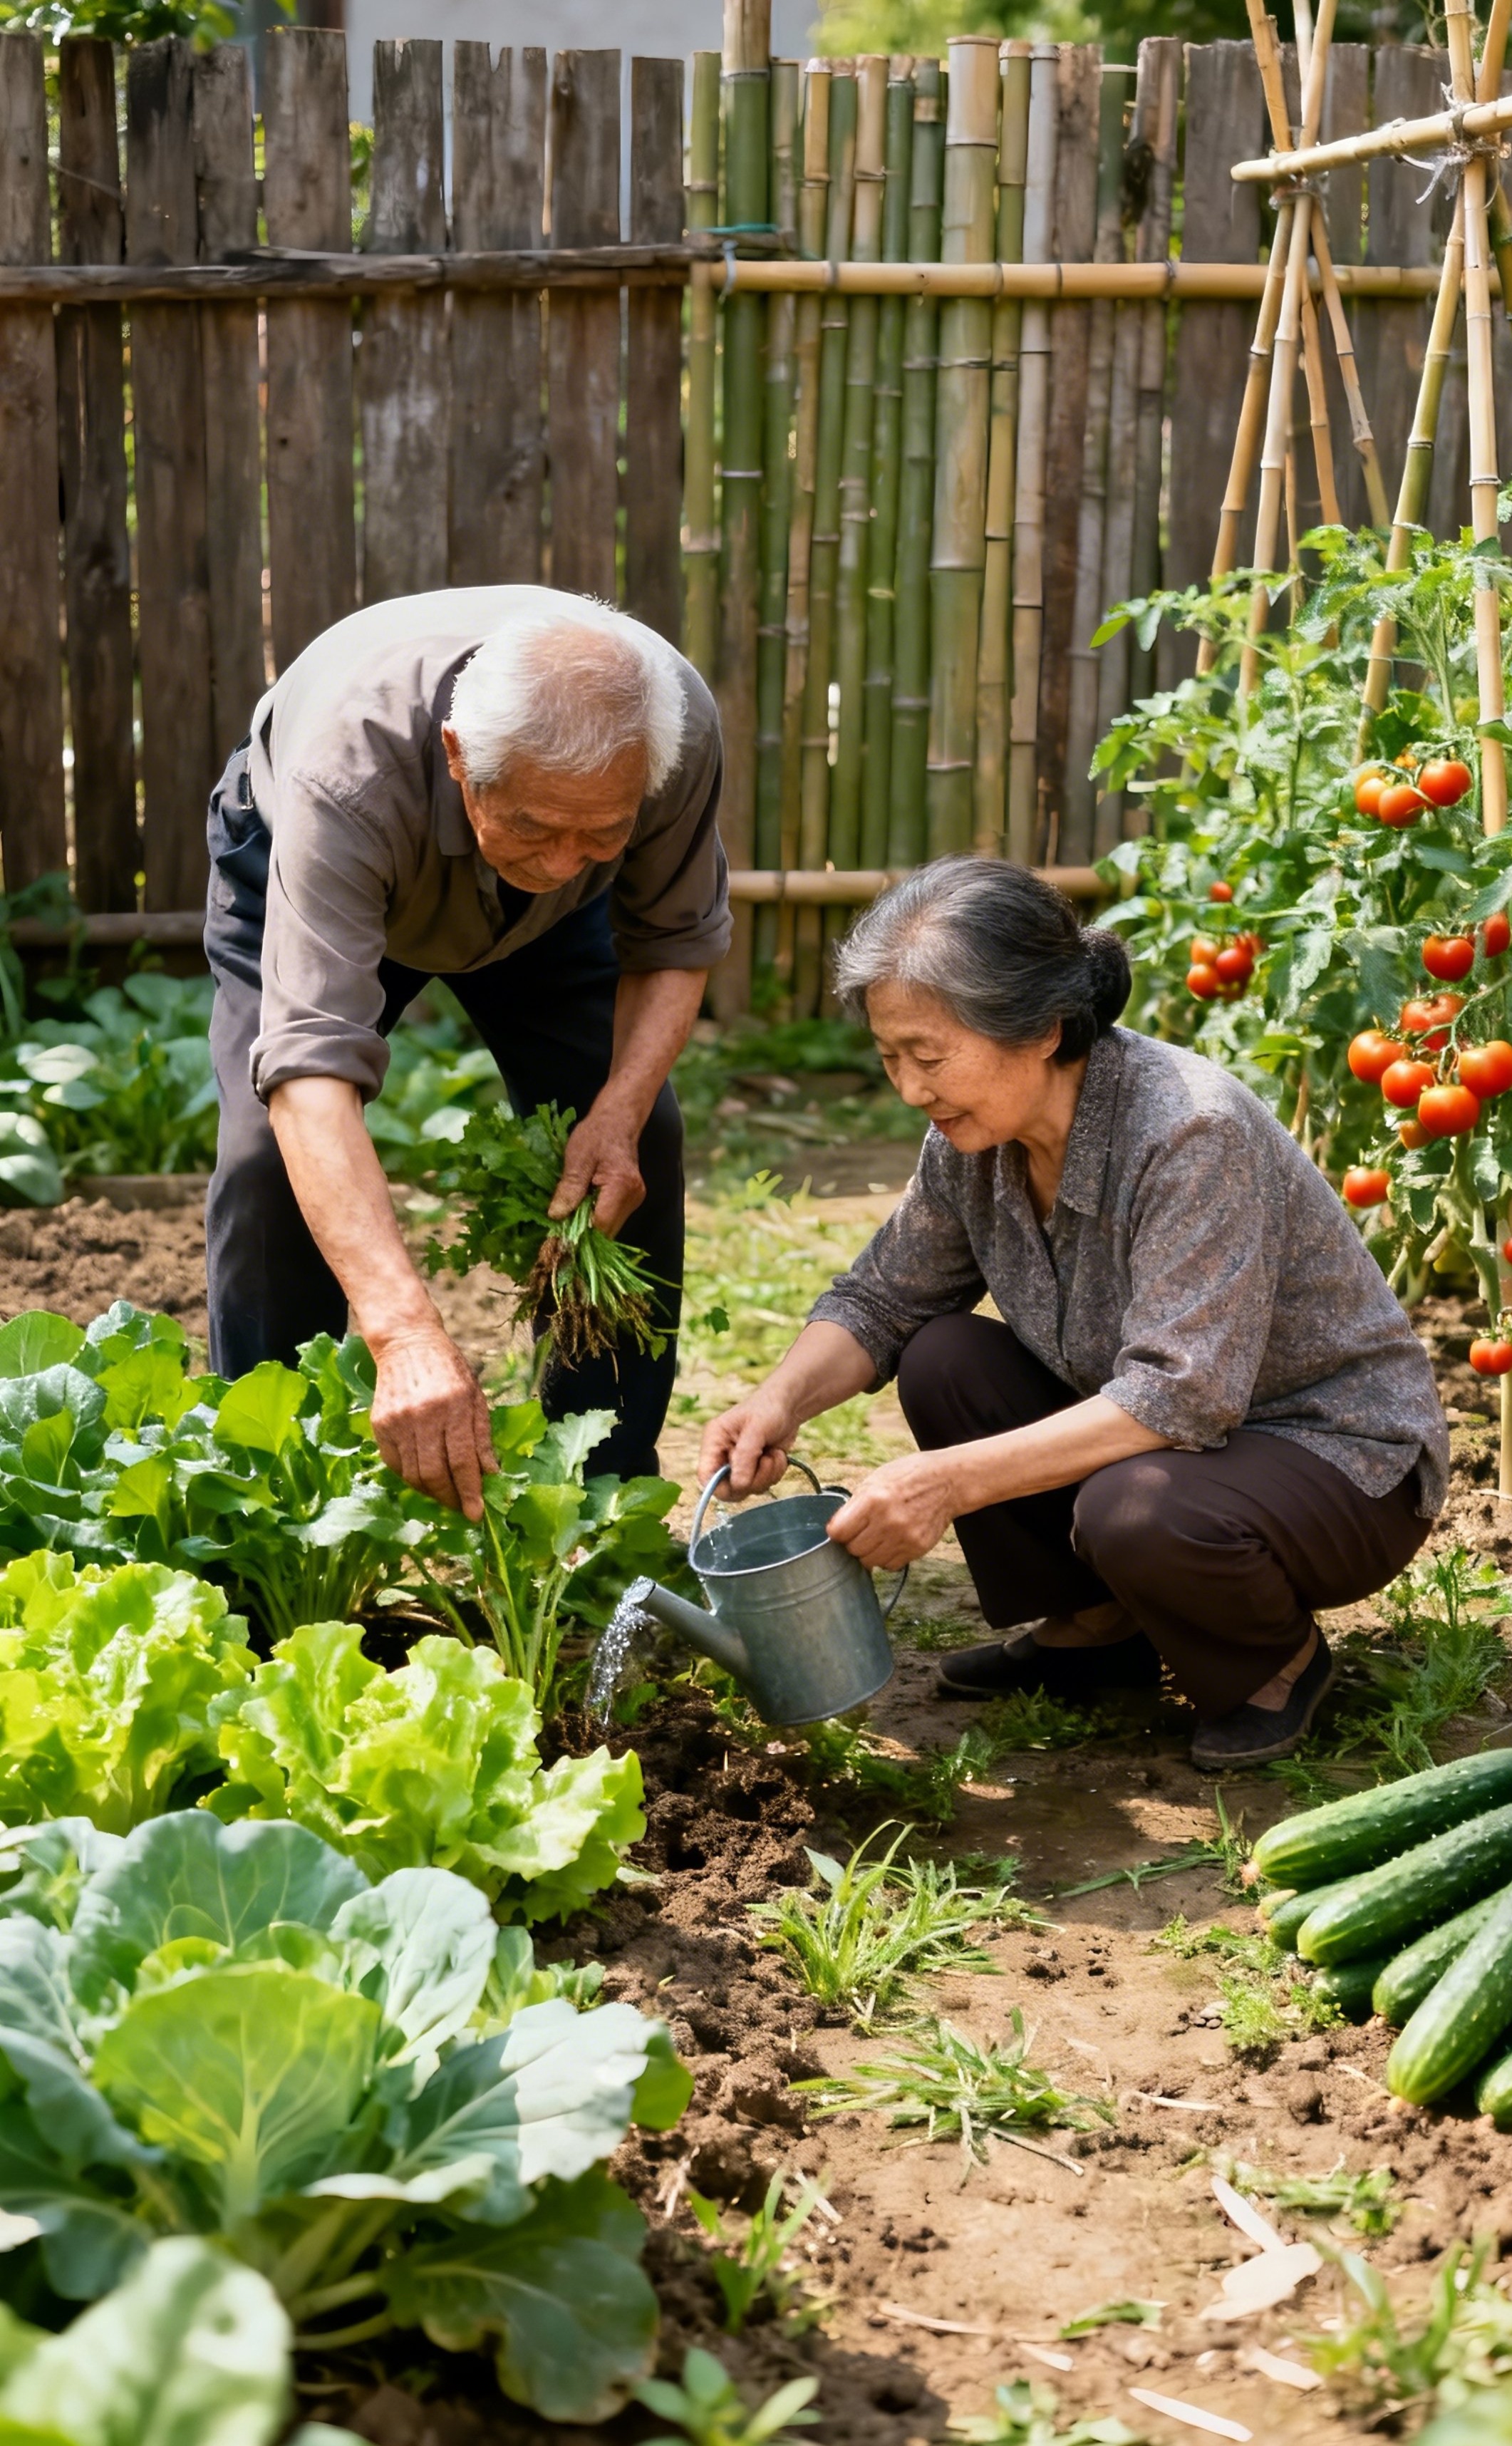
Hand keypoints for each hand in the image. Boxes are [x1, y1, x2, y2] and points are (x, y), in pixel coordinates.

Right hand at [369, 1325, 496, 1518]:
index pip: (462, 1461)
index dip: (470, 1492)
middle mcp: (424, 1415)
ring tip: (445, 1494)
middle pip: (434, 1473)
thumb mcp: (476, 1396)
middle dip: (449, 1498)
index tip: (476, 1514)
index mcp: (455, 1406)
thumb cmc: (449, 1369)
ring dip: (431, 1492)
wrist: (407, 1343)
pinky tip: (424, 1476)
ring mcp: (398, 1421)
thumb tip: (490, 1475)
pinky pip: (395, 1464)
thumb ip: (482, 1437)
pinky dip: (411, 1477)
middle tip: (461, 1507)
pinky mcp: (380, 1425)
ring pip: (413, 1474)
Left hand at [549, 1096, 644, 1235]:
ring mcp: (635, 1200)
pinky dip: (596, 1219)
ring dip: (589, 1227)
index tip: (557, 1234)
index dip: (578, 1232)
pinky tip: (583, 1208)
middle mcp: (634, 1197)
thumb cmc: (596, 1135)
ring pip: (609, 1229)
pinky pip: (611, 1220)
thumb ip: (569, 1188)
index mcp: (621, 1186)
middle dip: (583, 1233)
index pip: (600, 1224)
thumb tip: (556, 1216)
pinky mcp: (632, 1201)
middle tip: (560, 1226)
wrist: (618, 1122)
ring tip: (571, 1213)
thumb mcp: (577, 1158)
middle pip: (606, 1231)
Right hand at [699, 1389, 800, 1496]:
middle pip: (728, 1489)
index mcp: (714, 1441)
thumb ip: (745, 1457)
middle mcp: (723, 1455)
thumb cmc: (768, 1408)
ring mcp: (739, 1464)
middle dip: (752, 1480)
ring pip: (747, 1489)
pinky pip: (762, 1485)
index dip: (719, 1487)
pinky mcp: (755, 1469)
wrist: (789, 1406)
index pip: (705, 1475)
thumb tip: (738, 1485)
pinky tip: (777, 1455)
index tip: (742, 1484)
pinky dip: (774, 1473)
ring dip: (766, 1475)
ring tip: (774, 1454)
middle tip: (766, 1461)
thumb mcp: (756, 1429)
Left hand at [825, 1453, 954, 1570]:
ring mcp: (904, 1538)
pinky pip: (890, 1565)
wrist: (949, 1481)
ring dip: (869, 1552)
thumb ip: (856, 1504)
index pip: (838, 1533)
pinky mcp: (917, 1549)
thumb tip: (837, 1527)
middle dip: (853, 1542)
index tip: (842, 1528)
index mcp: (873, 1500)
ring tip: (878, 1536)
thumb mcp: (877, 1479)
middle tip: (862, 1531)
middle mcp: (887, 1522)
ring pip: (870, 1561)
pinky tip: (892, 1541)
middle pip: (853, 1550)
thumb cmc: (910, 1475)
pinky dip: (886, 1557)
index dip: (837, 1531)